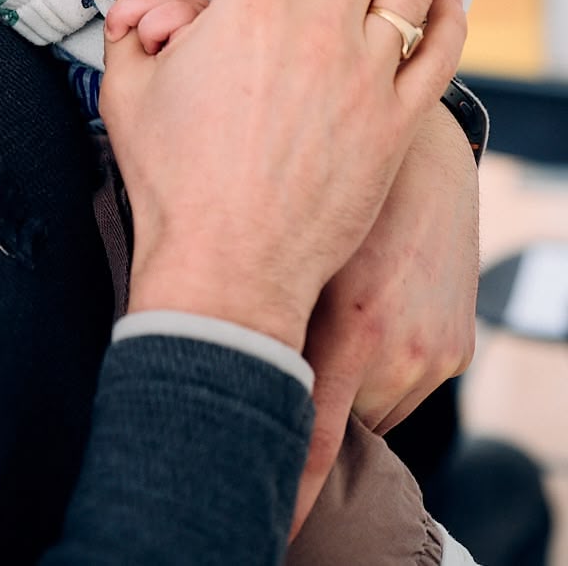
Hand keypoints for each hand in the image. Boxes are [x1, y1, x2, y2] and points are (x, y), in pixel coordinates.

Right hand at [101, 0, 465, 351]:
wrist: (227, 266)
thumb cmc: (172, 181)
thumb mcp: (126, 91)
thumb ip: (132, 29)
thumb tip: (137, 0)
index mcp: (250, 11)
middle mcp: (317, 31)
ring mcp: (367, 76)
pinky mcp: (398, 121)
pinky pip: (443, 48)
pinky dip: (446, 11)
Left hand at [290, 97, 477, 535]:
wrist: (421, 154)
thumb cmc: (327, 187)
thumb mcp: (292, 245)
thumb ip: (264, 311)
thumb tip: (214, 364)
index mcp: (355, 325)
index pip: (314, 438)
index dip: (289, 491)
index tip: (263, 518)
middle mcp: (404, 350)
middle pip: (339, 423)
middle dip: (304, 405)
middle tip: (273, 368)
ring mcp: (437, 352)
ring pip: (373, 410)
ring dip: (345, 390)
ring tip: (322, 329)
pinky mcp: (457, 347)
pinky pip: (405, 387)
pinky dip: (378, 372)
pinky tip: (358, 318)